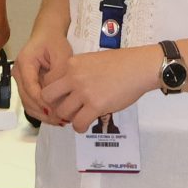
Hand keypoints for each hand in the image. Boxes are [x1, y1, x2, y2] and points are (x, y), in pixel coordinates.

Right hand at [13, 26, 71, 122]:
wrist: (47, 35)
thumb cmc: (54, 42)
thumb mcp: (62, 54)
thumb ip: (58, 74)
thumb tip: (54, 94)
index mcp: (24, 62)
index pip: (30, 87)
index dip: (41, 101)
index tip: (55, 111)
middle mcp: (18, 73)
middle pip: (26, 98)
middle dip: (43, 112)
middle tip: (61, 120)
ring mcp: (20, 80)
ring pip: (28, 104)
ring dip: (42, 115)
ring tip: (60, 121)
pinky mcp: (26, 85)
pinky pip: (31, 102)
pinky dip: (42, 111)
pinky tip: (55, 116)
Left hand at [38, 45, 160, 132]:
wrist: (139, 67)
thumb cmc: (121, 63)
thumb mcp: (92, 60)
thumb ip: (78, 71)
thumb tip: (69, 87)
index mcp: (72, 64)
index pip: (48, 80)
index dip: (52, 92)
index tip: (60, 98)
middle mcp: (74, 77)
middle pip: (48, 96)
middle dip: (54, 105)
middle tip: (64, 109)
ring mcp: (84, 92)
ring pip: (62, 112)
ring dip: (69, 117)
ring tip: (79, 117)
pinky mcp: (96, 105)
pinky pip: (78, 123)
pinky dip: (80, 127)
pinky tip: (86, 124)